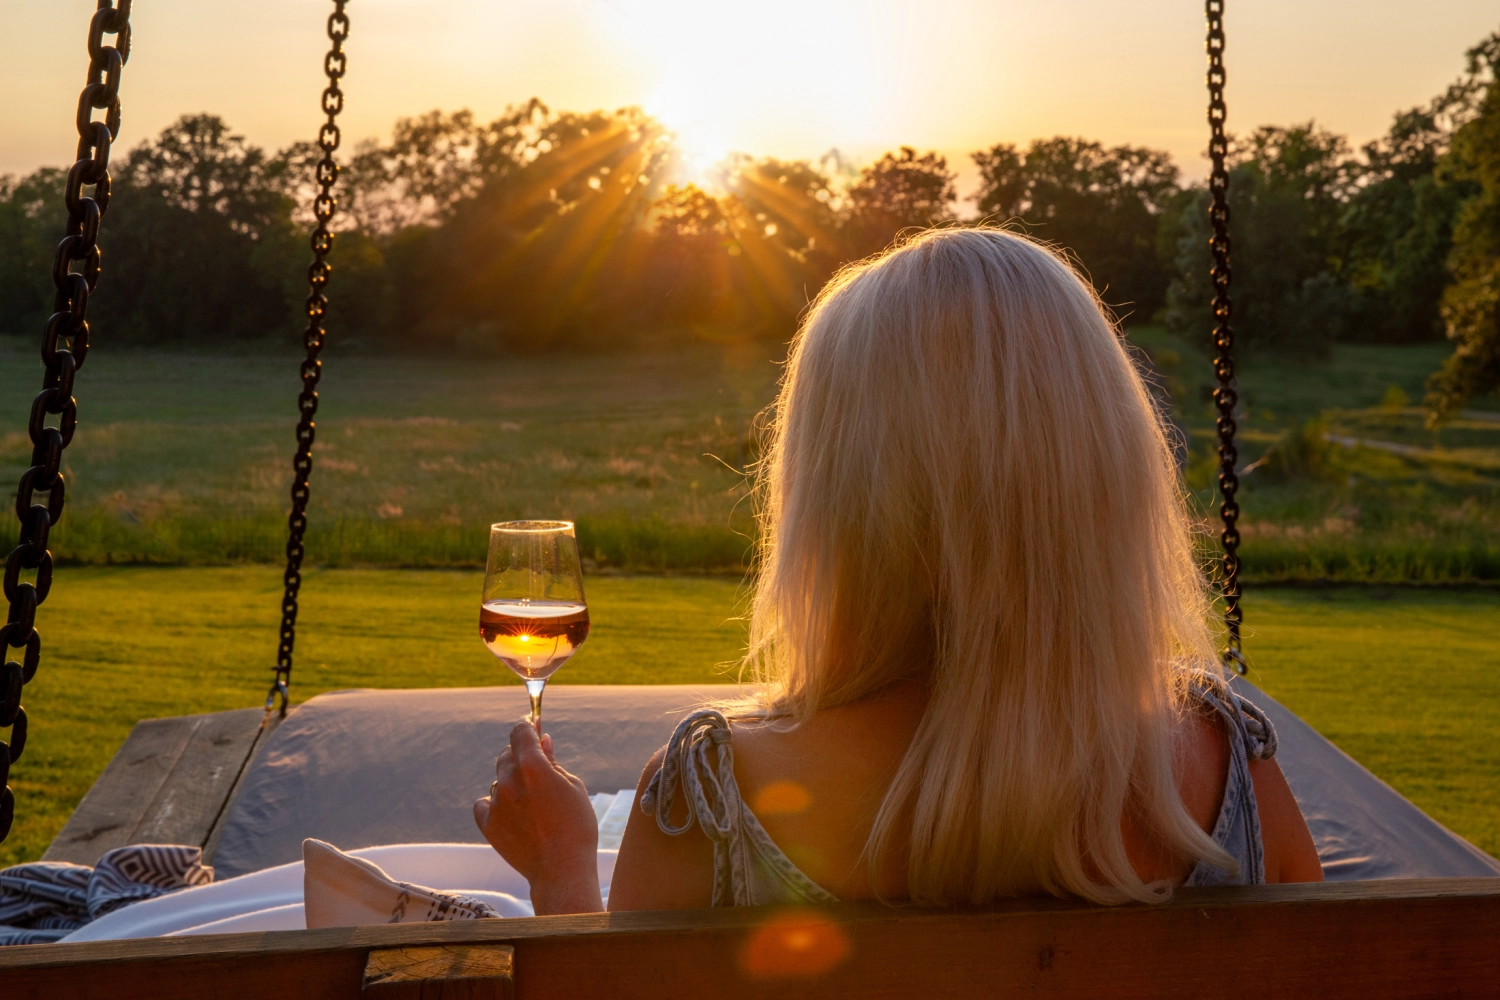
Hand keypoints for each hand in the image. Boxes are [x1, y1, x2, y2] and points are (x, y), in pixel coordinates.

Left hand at [473, 719, 602, 913]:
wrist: (561, 869)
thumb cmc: (576, 827)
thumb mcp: (573, 786)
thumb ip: (553, 761)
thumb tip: (543, 741)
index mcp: (533, 765)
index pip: (520, 732)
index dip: (527, 727)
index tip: (532, 727)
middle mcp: (509, 780)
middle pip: (507, 754)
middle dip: (521, 757)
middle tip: (537, 771)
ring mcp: (496, 803)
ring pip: (498, 780)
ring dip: (511, 783)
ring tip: (532, 805)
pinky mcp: (488, 824)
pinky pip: (484, 803)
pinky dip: (495, 804)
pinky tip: (512, 814)